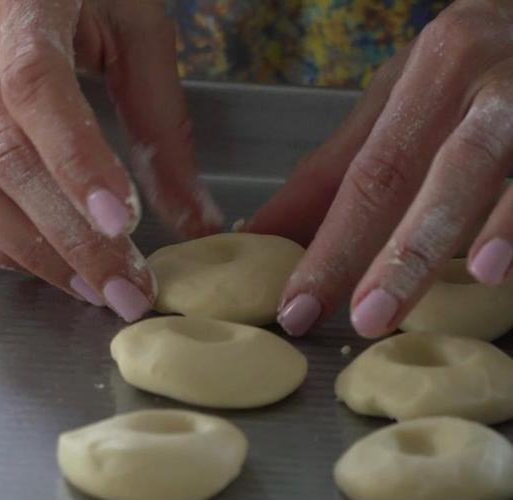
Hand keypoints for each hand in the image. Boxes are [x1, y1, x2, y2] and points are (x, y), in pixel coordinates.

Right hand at [0, 0, 221, 321]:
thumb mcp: (132, 25)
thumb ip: (162, 118)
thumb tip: (193, 215)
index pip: (36, 90)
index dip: (78, 163)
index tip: (124, 226)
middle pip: (2, 157)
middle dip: (69, 238)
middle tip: (125, 289)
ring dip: (31, 250)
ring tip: (90, 287)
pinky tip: (39, 260)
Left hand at [246, 0, 512, 337]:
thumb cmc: (474, 70)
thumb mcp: (405, 101)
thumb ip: (339, 167)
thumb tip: (267, 231)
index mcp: (432, 67)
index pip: (368, 170)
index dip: (330, 244)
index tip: (298, 304)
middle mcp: (479, 74)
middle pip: (411, 172)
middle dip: (376, 256)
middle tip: (357, 320)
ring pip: (472, 172)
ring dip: (430, 246)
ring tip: (402, 304)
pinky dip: (511, 227)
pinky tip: (494, 270)